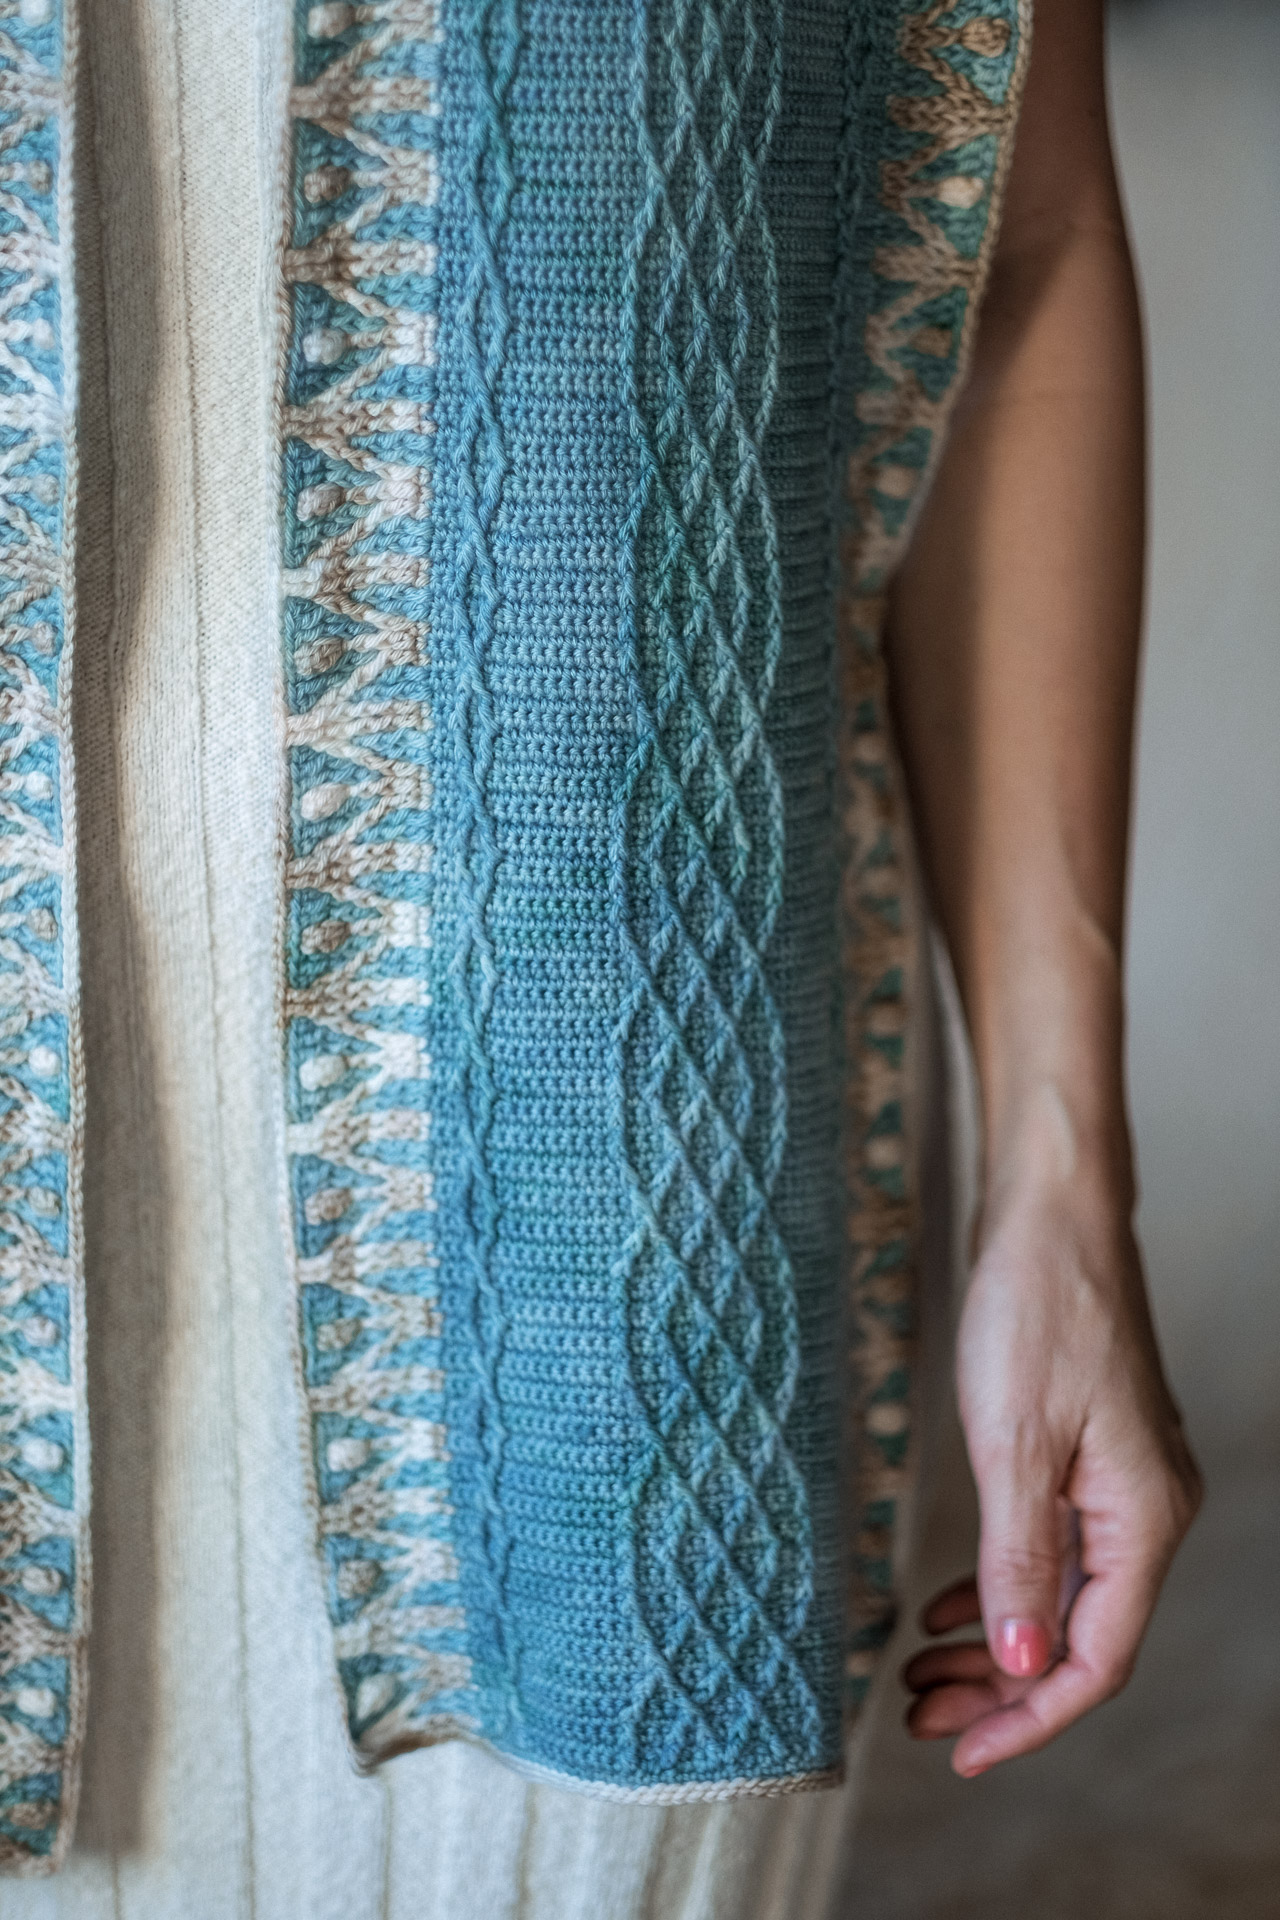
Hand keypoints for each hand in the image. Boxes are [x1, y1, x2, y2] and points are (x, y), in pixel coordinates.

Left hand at [903, 1144, 1201, 1776]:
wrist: (1051, 1214)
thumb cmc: (1038, 1309)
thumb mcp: (1014, 1440)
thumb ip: (1019, 1558)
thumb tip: (1019, 1668)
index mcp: (1141, 1517)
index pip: (1095, 1657)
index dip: (1029, 1717)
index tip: (959, 1753)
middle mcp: (1144, 1510)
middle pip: (1079, 1636)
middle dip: (1002, 1689)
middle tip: (920, 1715)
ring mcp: (1119, 1481)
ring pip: (1062, 1596)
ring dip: (997, 1643)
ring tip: (923, 1673)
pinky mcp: (1088, 1452)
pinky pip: (1052, 1548)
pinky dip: (1002, 1585)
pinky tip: (951, 1603)